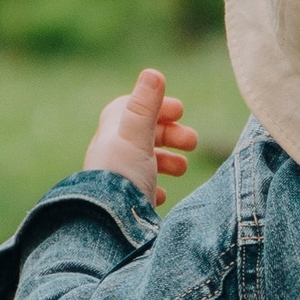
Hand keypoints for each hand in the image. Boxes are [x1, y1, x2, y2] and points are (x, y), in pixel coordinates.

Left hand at [85, 68, 197, 202]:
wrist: (105, 226)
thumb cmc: (121, 178)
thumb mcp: (136, 138)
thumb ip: (145, 107)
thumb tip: (152, 72)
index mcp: (112, 135)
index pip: (131, 109)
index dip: (157, 106)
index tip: (181, 112)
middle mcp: (111, 156)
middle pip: (142, 136)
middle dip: (170, 135)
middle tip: (194, 143)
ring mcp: (116, 181)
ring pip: (143, 163)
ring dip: (166, 161)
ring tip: (183, 168)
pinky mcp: (123, 206)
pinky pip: (139, 192)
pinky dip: (154, 188)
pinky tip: (163, 194)